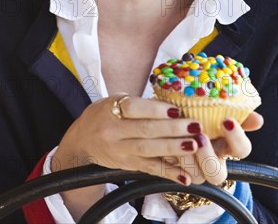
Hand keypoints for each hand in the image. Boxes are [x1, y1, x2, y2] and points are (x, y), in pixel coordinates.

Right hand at [53, 94, 212, 185]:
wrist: (82, 140)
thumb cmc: (104, 114)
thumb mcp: (115, 101)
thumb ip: (139, 103)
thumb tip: (170, 104)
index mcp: (111, 110)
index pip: (135, 109)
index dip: (157, 110)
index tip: (177, 109)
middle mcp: (113, 132)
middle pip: (145, 130)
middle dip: (173, 129)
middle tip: (195, 126)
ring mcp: (120, 151)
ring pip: (149, 150)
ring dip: (174, 149)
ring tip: (194, 145)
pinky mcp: (127, 165)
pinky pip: (149, 169)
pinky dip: (168, 173)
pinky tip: (184, 176)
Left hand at [179, 111, 263, 185]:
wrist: (172, 115)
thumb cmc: (199, 111)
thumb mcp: (215, 110)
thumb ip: (236, 113)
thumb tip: (258, 120)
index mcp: (227, 146)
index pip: (242, 150)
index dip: (237, 138)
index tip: (226, 120)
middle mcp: (213, 162)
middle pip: (217, 175)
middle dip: (208, 157)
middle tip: (201, 137)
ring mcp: (195, 169)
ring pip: (196, 177)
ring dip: (189, 160)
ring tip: (182, 140)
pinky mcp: (175, 170)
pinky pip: (175, 174)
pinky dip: (172, 162)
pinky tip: (169, 146)